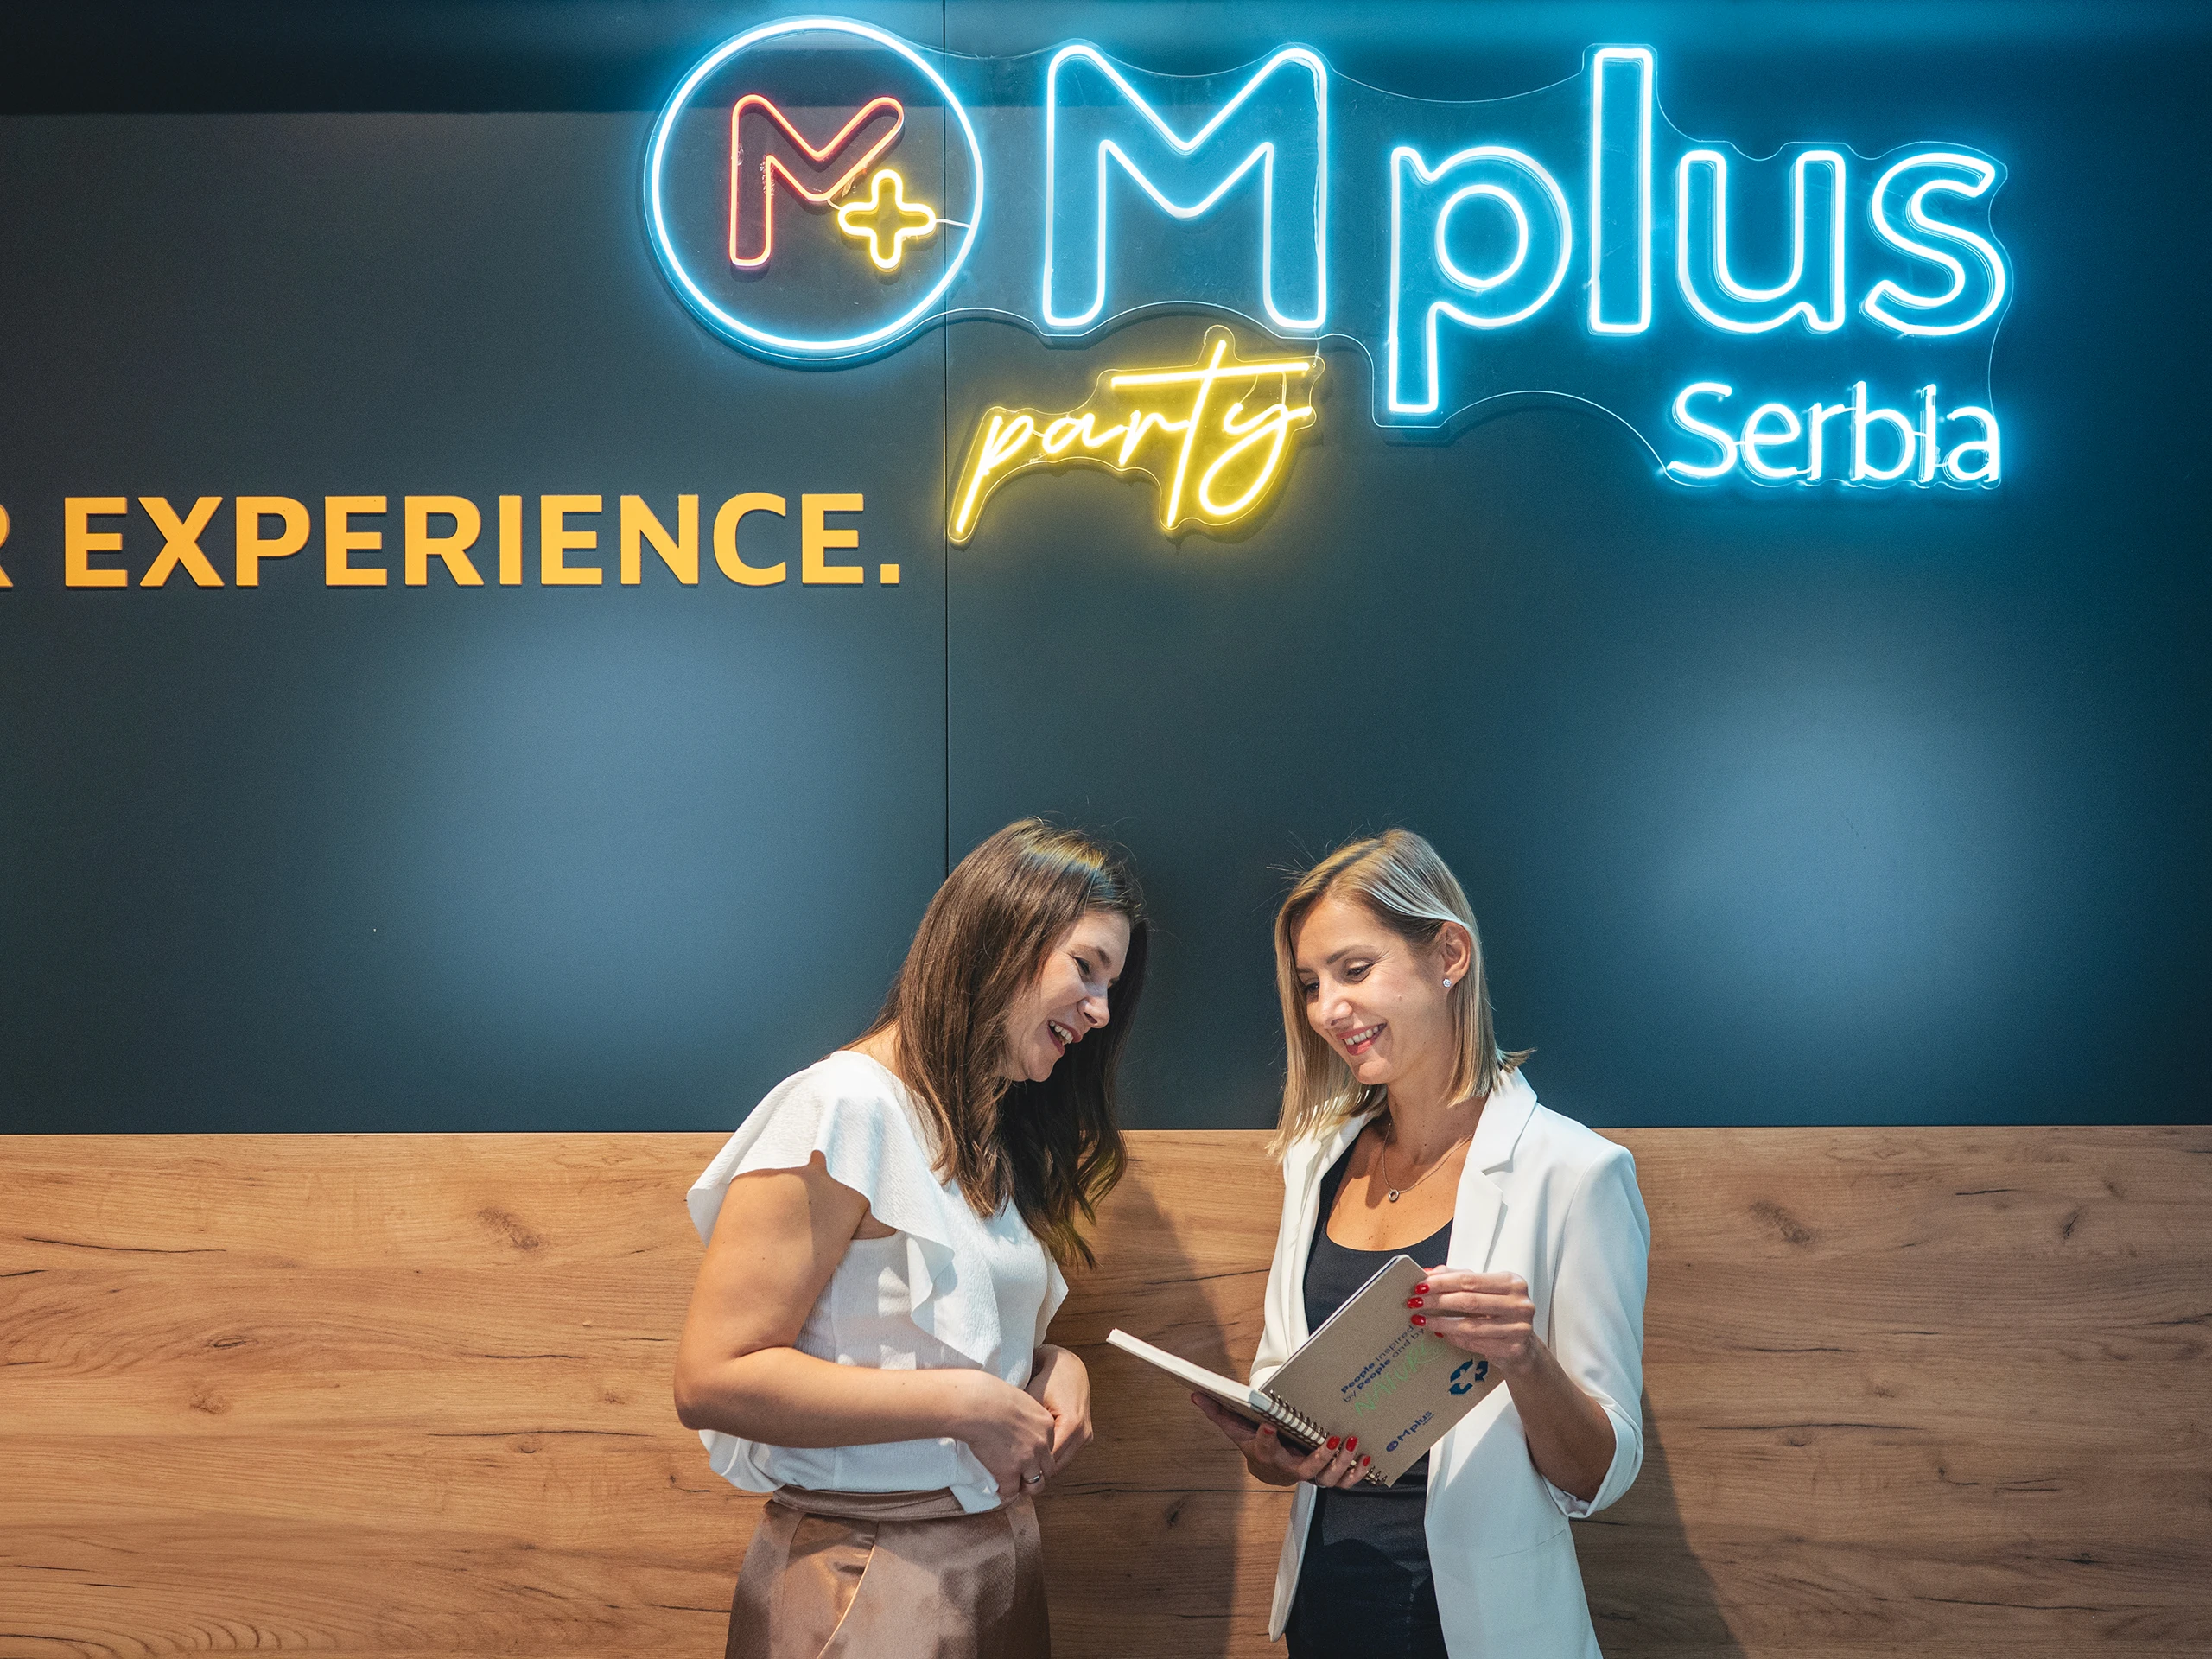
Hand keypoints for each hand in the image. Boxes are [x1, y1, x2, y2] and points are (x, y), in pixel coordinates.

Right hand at [946, 1369, 1059, 1499]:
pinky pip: (1011, 1490)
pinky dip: (1004, 1489)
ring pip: (1036, 1485)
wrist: (977, 1405)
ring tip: (1013, 1483)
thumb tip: (1017, 1420)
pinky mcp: (1009, 1472)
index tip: (1025, 1453)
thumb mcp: (1020, 1399)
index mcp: (1046, 1424)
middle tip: (1022, 1472)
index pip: (1050, 1446)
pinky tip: (997, 1483)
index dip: (1037, 1452)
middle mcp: (1041, 1444)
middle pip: (1048, 1468)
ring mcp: (1027, 1460)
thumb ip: (1026, 1415)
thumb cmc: (991, 1396)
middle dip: (1036, 1471)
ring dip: (1025, 1485)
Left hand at [1024, 1346, 1092, 1475]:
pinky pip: (1066, 1454)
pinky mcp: (1085, 1435)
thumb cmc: (1048, 1380)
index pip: (1049, 1461)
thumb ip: (1024, 1428)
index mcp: (1072, 1425)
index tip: (1012, 1472)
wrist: (1068, 1367)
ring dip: (1045, 1465)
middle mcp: (1083, 1433)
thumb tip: (1005, 1449)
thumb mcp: (1032, 1402)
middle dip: (1037, 1470)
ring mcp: (1086, 1436)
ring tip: (1023, 1463)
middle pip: (1056, 1467)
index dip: (1030, 1468)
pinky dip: (1052, 1456)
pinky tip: (1036, 1452)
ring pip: (1062, 1463)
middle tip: (1015, 1473)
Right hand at [1190, 1393, 1367, 1488]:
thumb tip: (1195, 1394)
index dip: (1266, 1440)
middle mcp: (1290, 1468)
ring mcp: (1311, 1475)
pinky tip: (1366, 1458)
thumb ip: (1219, 1412)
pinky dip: (1355, 1474)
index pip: (1264, 1450)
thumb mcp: (1237, 1428)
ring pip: (1328, 1478)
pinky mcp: (1327, 1476)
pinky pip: (1343, 1482)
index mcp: (1267, 1455)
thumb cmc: (1255, 1443)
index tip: (1269, 1425)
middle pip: (1305, 1470)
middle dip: (1320, 1458)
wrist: (1270, 1469)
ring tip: (1352, 1442)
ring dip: (1342, 1464)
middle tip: (1333, 1440)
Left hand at [1411, 1269, 1537, 1374]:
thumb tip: (1428, 1272)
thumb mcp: (1485, 1291)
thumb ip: (1458, 1278)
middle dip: (1437, 1302)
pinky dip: (1455, 1339)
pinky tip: (1442, 1334)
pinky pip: (1475, 1344)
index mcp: (1512, 1282)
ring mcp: (1519, 1328)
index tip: (1420, 1286)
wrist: (1525, 1345)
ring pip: (1470, 1326)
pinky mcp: (1513, 1349)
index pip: (1469, 1279)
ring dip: (1441, 1323)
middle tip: (1415, 1303)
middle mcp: (1519, 1304)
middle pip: (1468, 1301)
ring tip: (1422, 1321)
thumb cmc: (1501, 1312)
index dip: (1441, 1283)